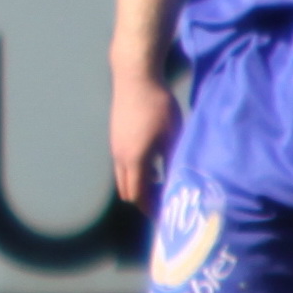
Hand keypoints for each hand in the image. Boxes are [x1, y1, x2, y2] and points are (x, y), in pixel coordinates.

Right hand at [110, 71, 182, 213]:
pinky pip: (122, 165)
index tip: (165, 216)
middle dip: (145, 200)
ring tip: (161, 181)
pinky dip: (135, 172)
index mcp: (135, 160)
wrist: (135, 77)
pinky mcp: (115, 138)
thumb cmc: (158, 104)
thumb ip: (173, 160)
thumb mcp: (173, 134)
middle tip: (164, 201)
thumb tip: (177, 182)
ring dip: (139, 185)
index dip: (152, 209)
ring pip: (123, 179)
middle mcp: (120, 158)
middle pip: (128, 192)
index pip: (140, 197)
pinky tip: (152, 162)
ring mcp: (115, 148)